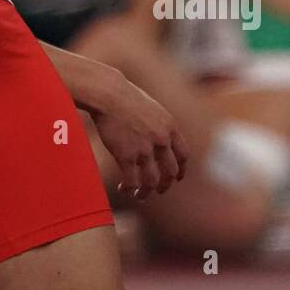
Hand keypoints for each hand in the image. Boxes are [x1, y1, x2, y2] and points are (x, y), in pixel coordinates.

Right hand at [91, 72, 188, 199]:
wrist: (107, 93)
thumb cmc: (123, 96)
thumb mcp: (150, 107)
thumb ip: (157, 124)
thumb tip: (155, 137)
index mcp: (169, 126)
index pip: (183, 155)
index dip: (181, 169)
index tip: (177, 178)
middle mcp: (161, 139)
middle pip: (170, 171)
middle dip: (165, 184)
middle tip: (158, 190)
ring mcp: (145, 149)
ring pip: (152, 181)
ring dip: (146, 192)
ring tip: (139, 196)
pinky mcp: (127, 156)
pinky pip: (132, 181)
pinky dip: (130, 189)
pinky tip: (123, 188)